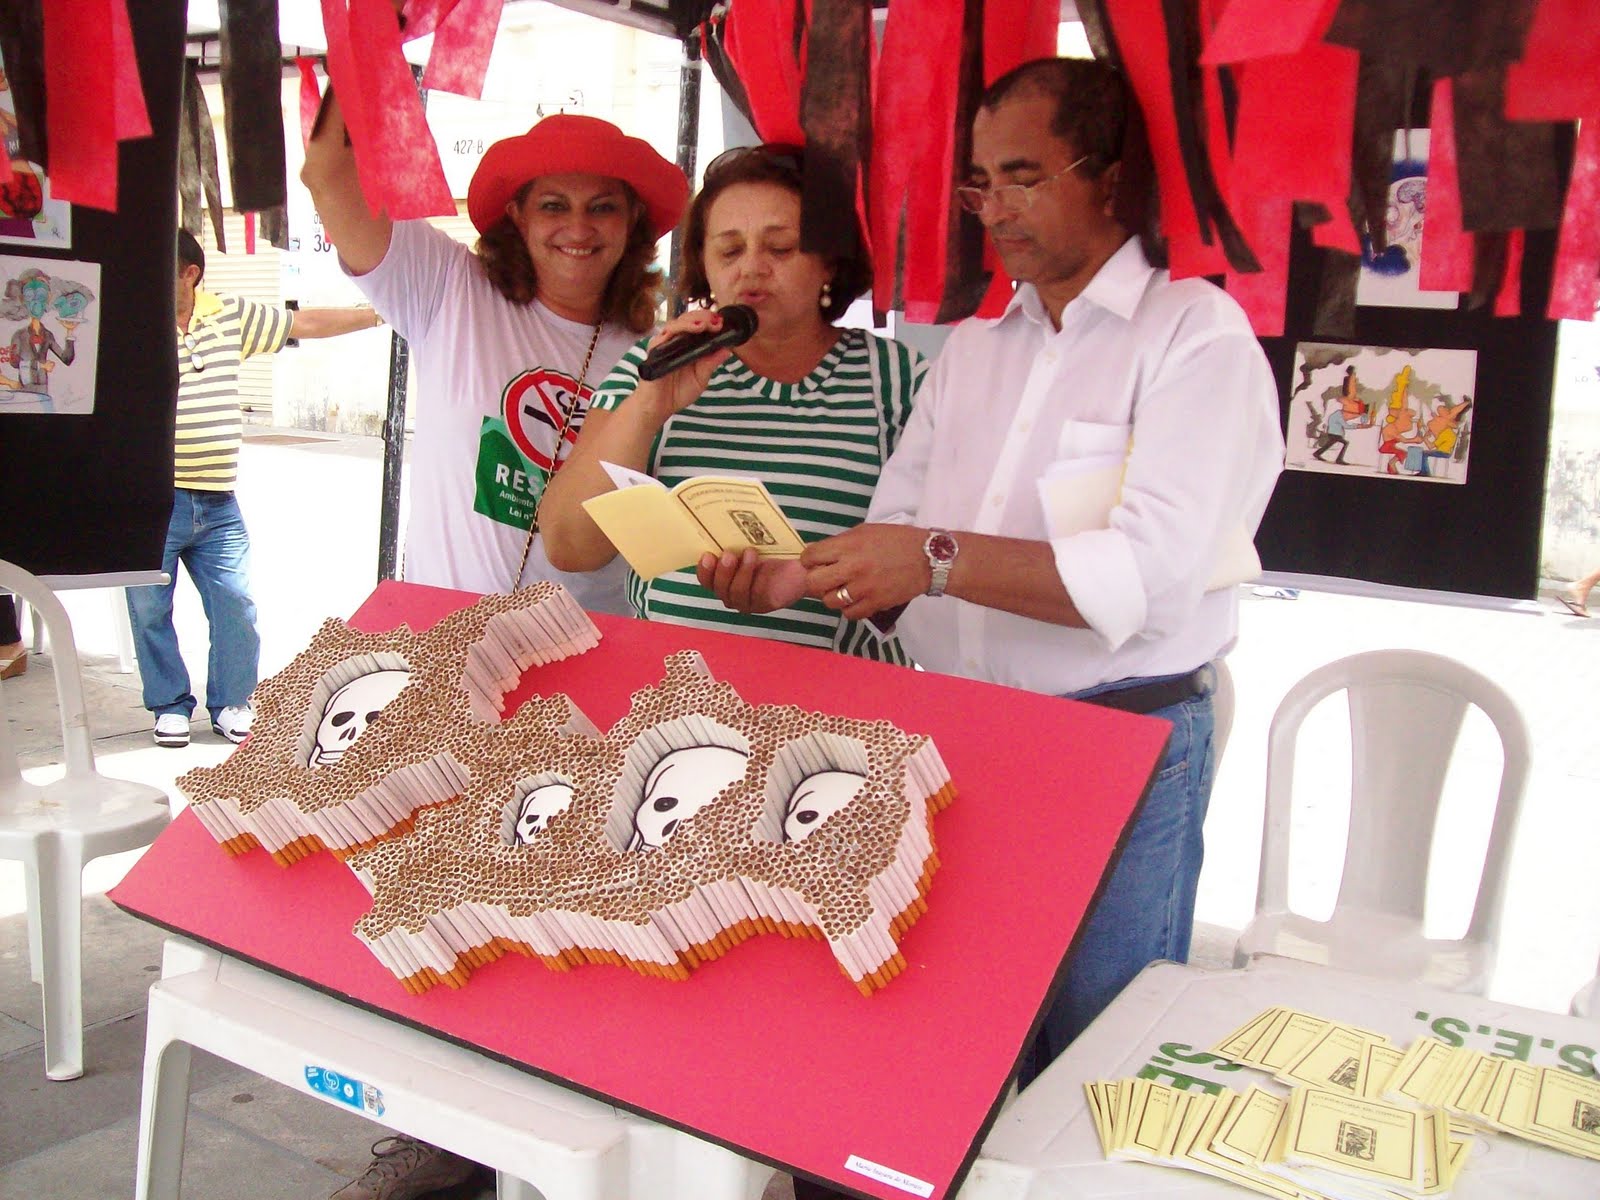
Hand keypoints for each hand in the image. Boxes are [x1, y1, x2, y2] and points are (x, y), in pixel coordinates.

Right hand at [631, 307, 734, 421]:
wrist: (659, 407)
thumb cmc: (678, 392)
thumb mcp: (701, 378)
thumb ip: (711, 363)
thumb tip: (727, 349)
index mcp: (687, 345)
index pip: (697, 324)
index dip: (709, 320)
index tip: (721, 322)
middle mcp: (674, 341)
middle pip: (686, 320)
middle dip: (702, 317)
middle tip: (716, 321)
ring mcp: (663, 344)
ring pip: (675, 324)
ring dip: (690, 322)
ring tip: (703, 325)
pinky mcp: (654, 350)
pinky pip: (662, 336)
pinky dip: (675, 331)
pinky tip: (685, 331)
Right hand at [696, 550, 805, 613]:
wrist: (801, 564)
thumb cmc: (772, 553)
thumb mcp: (749, 545)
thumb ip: (733, 541)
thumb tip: (718, 524)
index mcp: (724, 579)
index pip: (706, 579)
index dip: (704, 570)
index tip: (706, 554)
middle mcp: (731, 593)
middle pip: (717, 588)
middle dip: (721, 571)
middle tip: (727, 554)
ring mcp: (747, 602)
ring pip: (734, 593)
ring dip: (740, 572)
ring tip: (748, 552)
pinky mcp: (763, 605)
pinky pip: (752, 596)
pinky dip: (753, 578)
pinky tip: (759, 563)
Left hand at [800, 524, 930, 619]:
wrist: (927, 558)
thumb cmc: (896, 540)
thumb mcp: (865, 531)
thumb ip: (841, 543)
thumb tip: (820, 555)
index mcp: (848, 545)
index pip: (810, 556)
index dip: (809, 560)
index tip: (814, 562)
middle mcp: (852, 567)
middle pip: (814, 583)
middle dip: (815, 580)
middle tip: (825, 579)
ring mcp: (863, 588)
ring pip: (829, 601)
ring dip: (832, 596)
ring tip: (842, 590)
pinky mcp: (875, 604)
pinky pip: (849, 614)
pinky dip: (849, 609)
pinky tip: (856, 600)